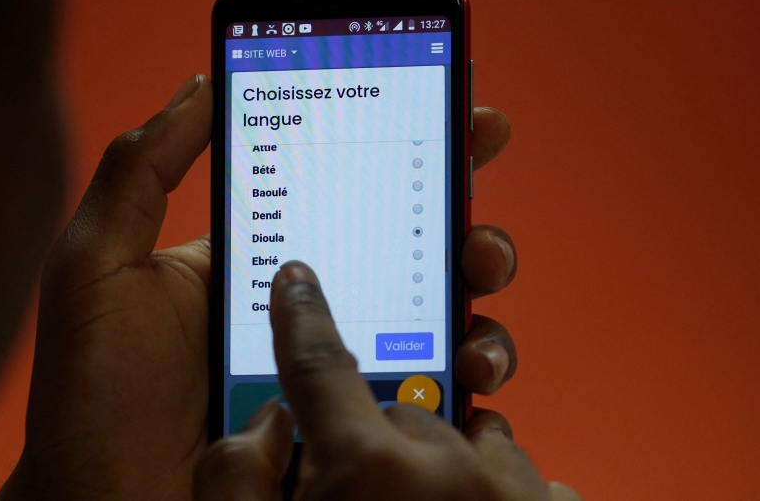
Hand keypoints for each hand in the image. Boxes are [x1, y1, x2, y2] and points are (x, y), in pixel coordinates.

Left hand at [0, 72, 522, 500]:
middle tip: (479, 172)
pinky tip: (470, 362)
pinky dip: (471, 369)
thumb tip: (203, 81)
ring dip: (477, 281)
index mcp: (256, 259)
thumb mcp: (98, 264)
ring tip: (478, 270)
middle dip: (459, 206)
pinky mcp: (358, 431)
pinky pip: (434, 392)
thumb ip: (142, 171)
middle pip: (406, 244)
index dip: (403, 142)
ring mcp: (339, 371)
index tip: (459, 107)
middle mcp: (308, 308)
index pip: (341, 187)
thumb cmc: (91, 395)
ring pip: (436, 313)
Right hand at [193, 262, 580, 500]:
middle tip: (360, 497)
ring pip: (467, 435)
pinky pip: (521, 476)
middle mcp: (451, 468)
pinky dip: (495, 493)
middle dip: (374, 441)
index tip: (297, 280)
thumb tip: (268, 423)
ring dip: (444, 466)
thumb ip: (238, 480)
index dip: (300, 315)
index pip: (319, 363)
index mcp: (368, 474)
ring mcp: (516, 493)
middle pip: (396, 410)